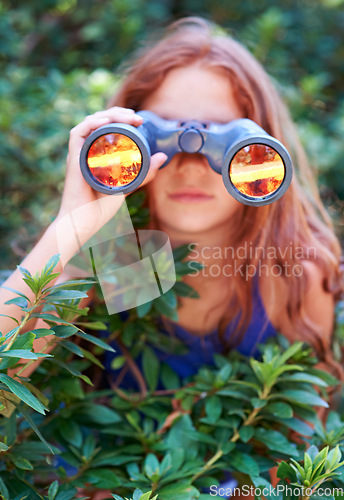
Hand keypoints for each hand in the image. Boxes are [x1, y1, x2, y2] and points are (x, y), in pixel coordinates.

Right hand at [56, 106, 166, 239]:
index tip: (139, 121)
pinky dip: (91, 124)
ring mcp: (79, 153)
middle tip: (137, 117)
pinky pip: (78, 133)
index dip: (122, 119)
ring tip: (127, 117)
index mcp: (97, 154)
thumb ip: (145, 172)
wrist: (86, 221)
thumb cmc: (102, 207)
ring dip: (109, 115)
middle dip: (118, 113)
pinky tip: (106, 122)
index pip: (107, 128)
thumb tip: (162, 156)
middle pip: (100, 121)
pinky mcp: (72, 157)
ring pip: (90, 123)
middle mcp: (87, 150)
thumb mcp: (129, 185)